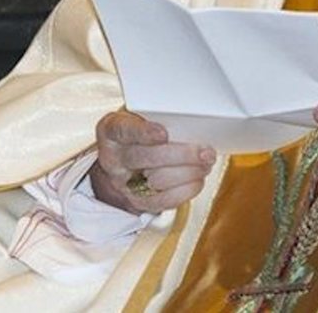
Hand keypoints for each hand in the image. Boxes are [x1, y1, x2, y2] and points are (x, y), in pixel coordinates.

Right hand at [88, 110, 216, 214]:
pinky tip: (198, 179)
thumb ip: (156, 116)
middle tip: (205, 151)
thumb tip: (194, 119)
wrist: (119, 166)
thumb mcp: (136, 117)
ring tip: (206, 163)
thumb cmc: (135, 133)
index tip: (164, 133)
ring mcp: (124, 183)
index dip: (143, 132)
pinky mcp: (138, 202)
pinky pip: (164, 200)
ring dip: (188, 172)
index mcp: (111, 131)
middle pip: (145, 158)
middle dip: (180, 155)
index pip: (123, 130)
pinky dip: (186, 190)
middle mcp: (113, 158)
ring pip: (158, 180)